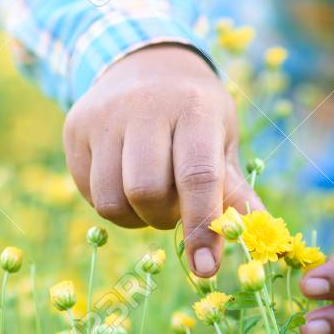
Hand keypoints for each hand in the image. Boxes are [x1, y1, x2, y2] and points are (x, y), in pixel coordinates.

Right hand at [63, 44, 260, 276]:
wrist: (146, 65)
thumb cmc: (196, 114)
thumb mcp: (222, 139)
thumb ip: (234, 188)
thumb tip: (259, 233)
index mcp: (193, 107)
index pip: (197, 176)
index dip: (202, 227)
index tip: (206, 268)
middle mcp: (144, 106)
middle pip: (146, 192)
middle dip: (164, 217)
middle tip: (175, 206)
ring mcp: (103, 116)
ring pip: (111, 200)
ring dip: (136, 217)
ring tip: (151, 196)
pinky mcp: (75, 129)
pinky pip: (89, 193)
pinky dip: (113, 205)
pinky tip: (126, 183)